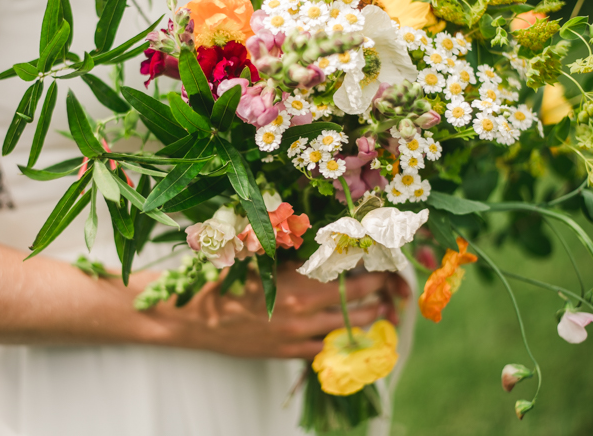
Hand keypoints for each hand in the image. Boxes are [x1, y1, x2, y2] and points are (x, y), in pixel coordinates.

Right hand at [146, 262, 407, 358]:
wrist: (201, 317)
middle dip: (379, 296)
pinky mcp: (289, 352)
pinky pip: (326, 350)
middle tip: (391, 293)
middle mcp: (303, 306)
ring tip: (381, 316)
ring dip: (368, 321)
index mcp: (297, 277)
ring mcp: (298, 332)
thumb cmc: (229, 280)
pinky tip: (351, 339)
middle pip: (355, 301)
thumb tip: (327, 241)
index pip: (349, 272)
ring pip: (347, 328)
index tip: (385, 266)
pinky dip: (342, 343)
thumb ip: (295, 253)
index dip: (373, 270)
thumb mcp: (263, 258)